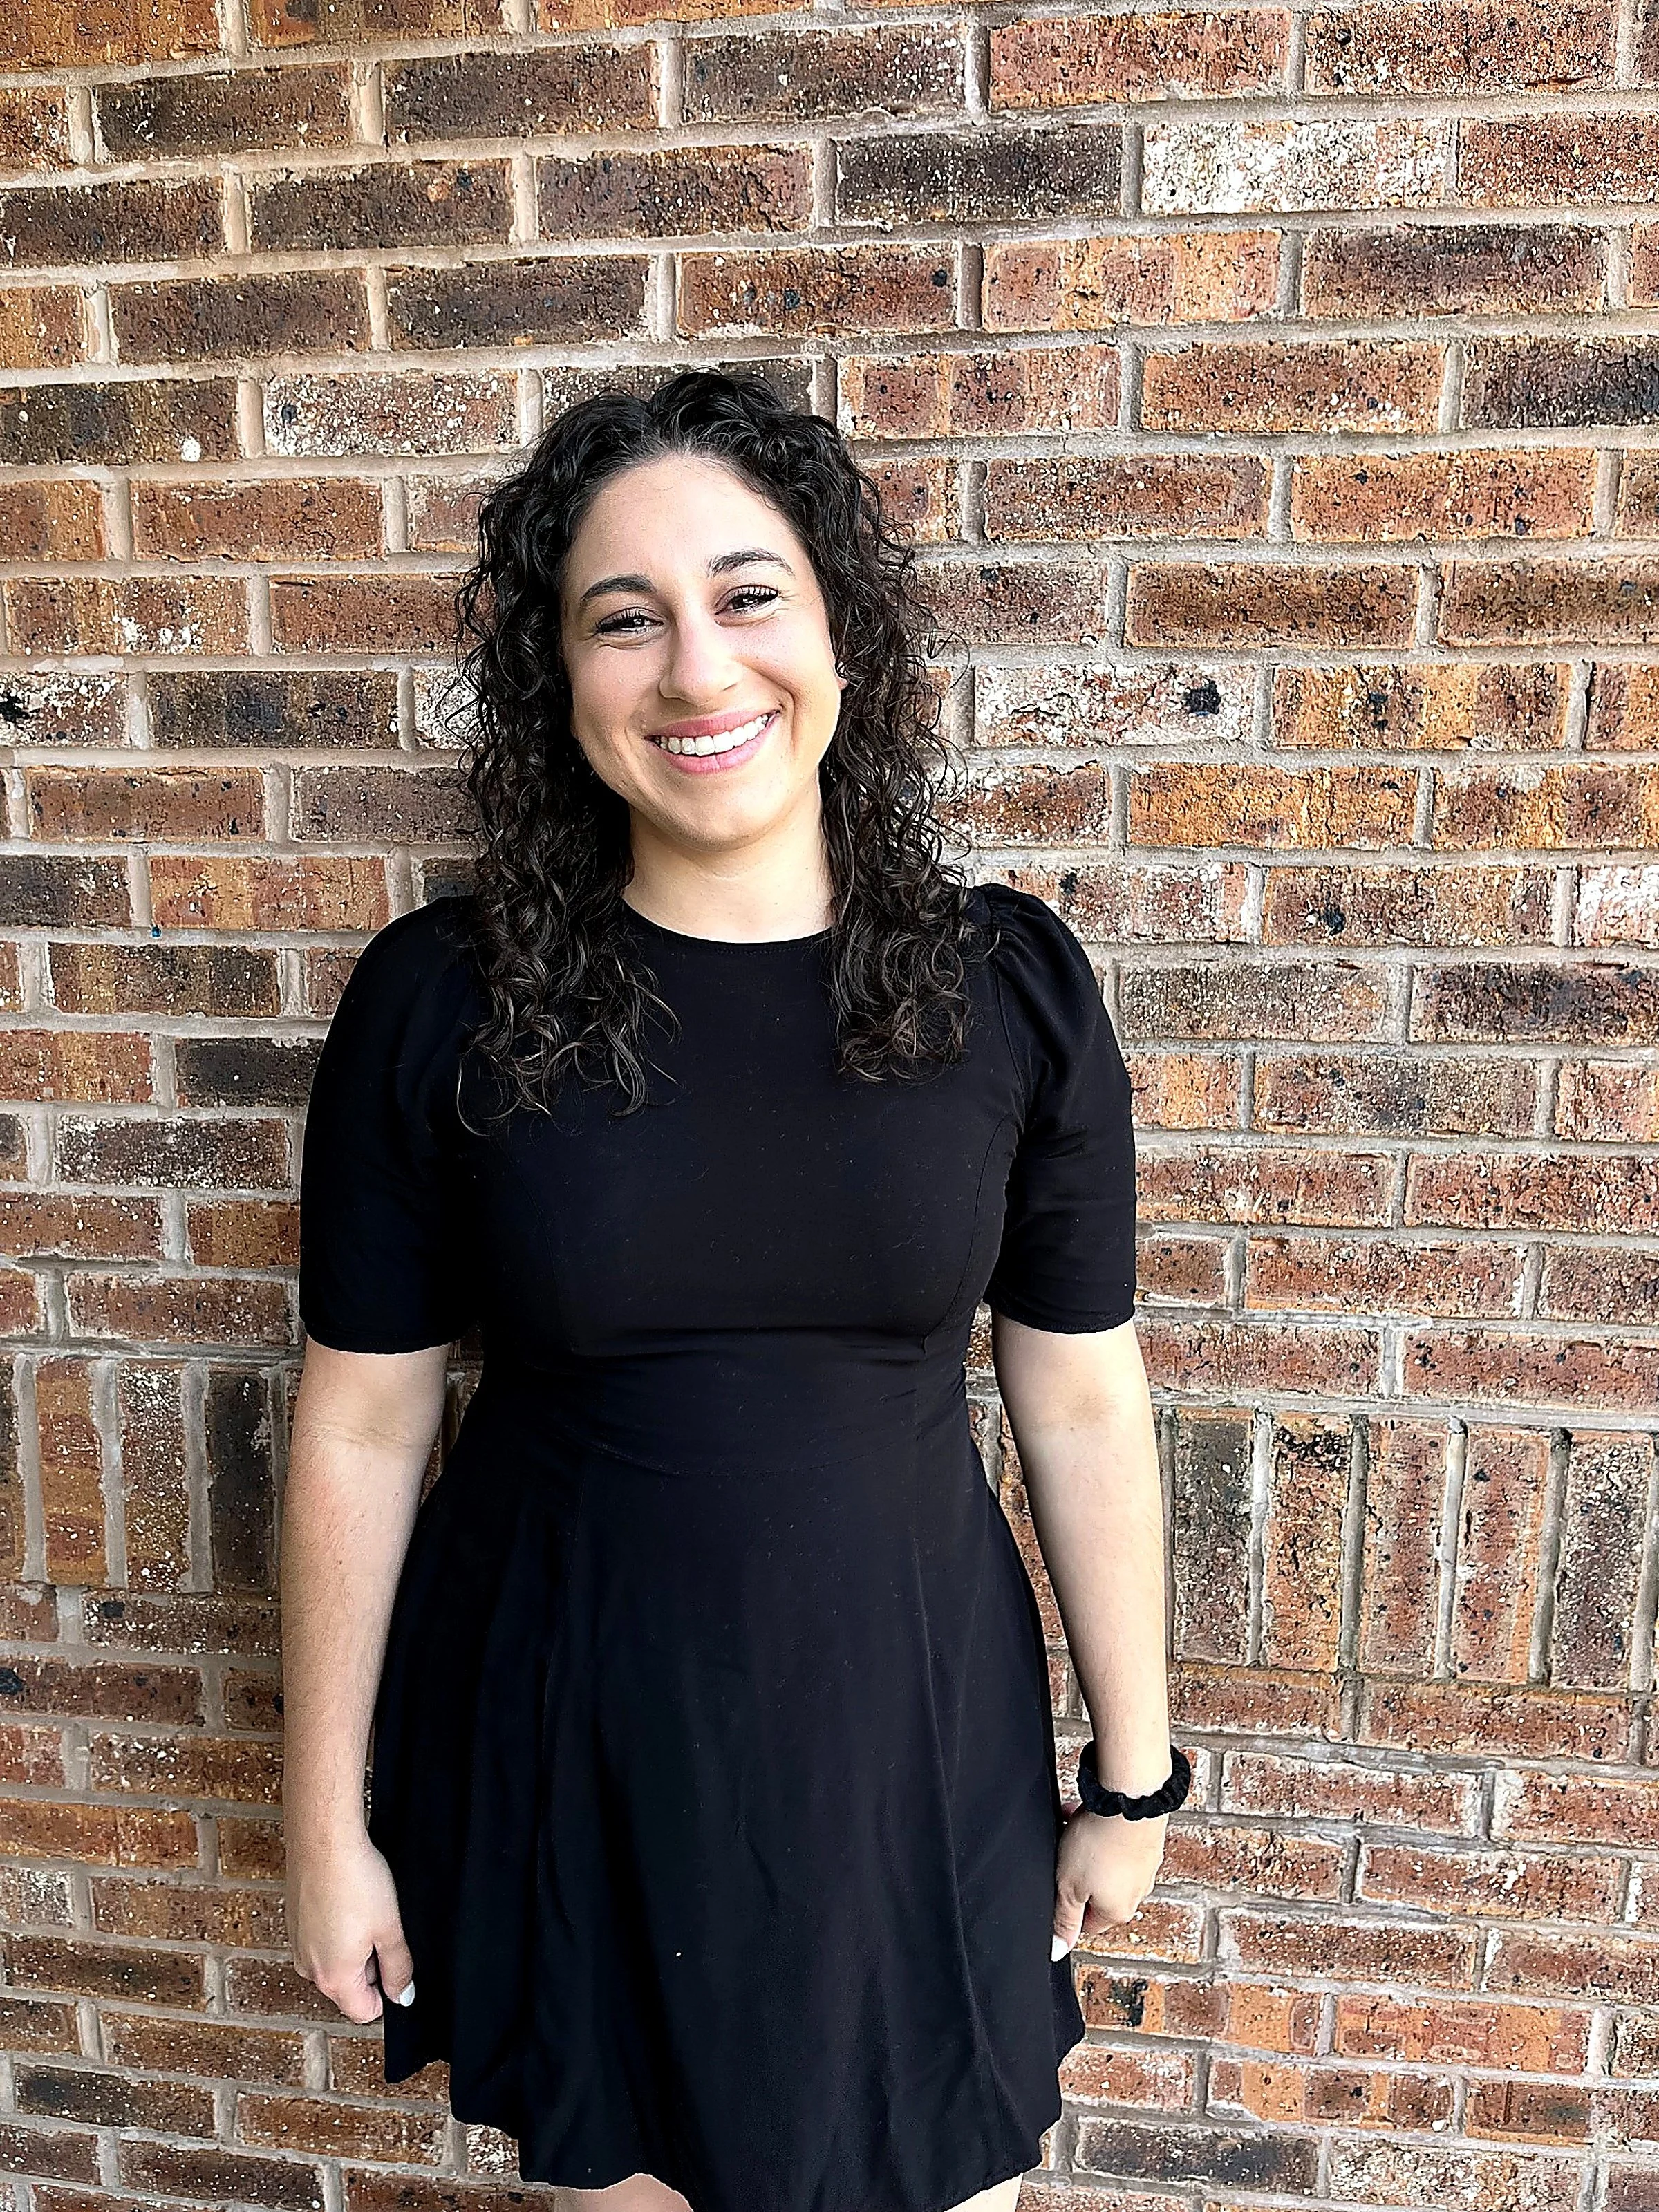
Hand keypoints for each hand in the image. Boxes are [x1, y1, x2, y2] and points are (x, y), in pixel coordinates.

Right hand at [285, 1824, 415, 2022]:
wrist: (322, 1841)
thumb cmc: (356, 1881)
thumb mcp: (390, 1928)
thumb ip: (399, 1968)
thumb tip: (403, 1997)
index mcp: (334, 1978)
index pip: (363, 2011)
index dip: (386, 1991)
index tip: (395, 1961)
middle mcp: (309, 1969)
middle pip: (348, 1987)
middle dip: (369, 1966)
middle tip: (381, 1927)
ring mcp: (297, 1946)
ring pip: (334, 1963)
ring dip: (352, 1946)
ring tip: (363, 1910)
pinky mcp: (293, 1924)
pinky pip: (319, 1941)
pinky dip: (334, 1929)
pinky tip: (345, 1900)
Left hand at [1051, 1802, 1166, 1956]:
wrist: (1130, 1800)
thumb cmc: (1099, 1843)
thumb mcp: (1068, 1886)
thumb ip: (1063, 1918)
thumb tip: (1057, 1950)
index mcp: (1118, 1912)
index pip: (1087, 1923)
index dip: (1069, 1904)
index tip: (1061, 1883)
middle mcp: (1136, 1894)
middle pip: (1096, 1892)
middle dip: (1077, 1873)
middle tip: (1066, 1854)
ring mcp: (1144, 1866)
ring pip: (1105, 1864)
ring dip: (1087, 1849)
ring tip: (1075, 1829)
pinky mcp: (1147, 1842)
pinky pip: (1117, 1843)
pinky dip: (1101, 1833)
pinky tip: (1089, 1817)